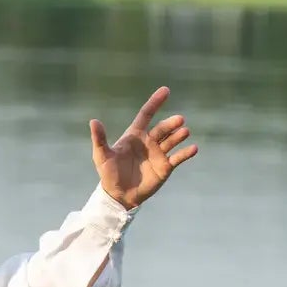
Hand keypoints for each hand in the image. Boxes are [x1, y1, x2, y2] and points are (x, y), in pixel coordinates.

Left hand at [89, 87, 197, 209]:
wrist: (119, 195)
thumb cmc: (108, 174)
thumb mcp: (102, 156)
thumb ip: (99, 139)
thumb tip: (93, 121)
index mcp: (135, 135)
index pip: (146, 114)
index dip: (155, 102)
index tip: (165, 91)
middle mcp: (149, 142)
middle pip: (162, 129)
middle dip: (170, 124)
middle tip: (179, 120)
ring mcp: (158, 154)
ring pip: (171, 141)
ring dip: (179, 136)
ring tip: (185, 131)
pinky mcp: (165, 167)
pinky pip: (178, 158)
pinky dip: (186, 153)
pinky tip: (194, 148)